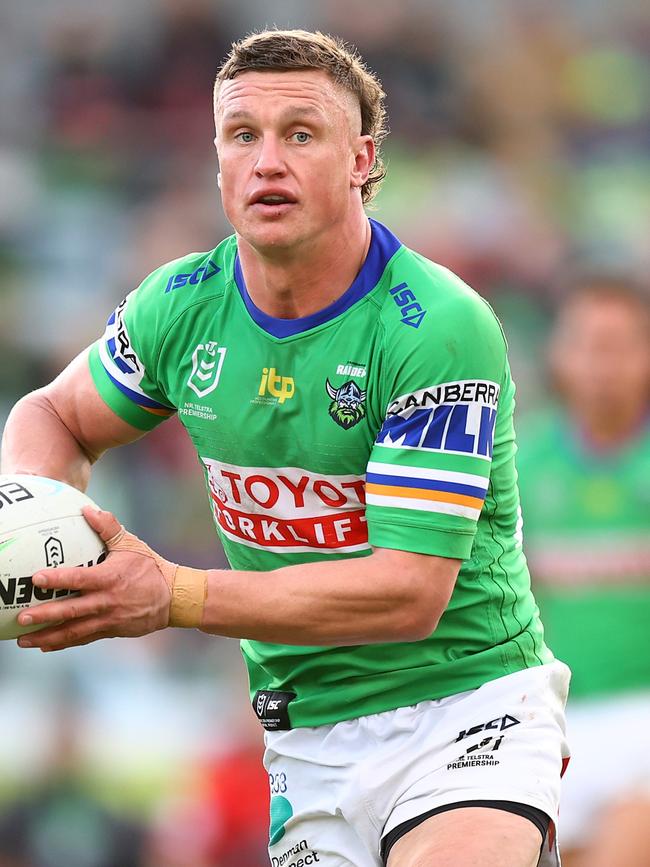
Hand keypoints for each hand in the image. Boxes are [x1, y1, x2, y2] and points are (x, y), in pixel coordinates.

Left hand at [17, 507, 174, 651]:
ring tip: (25, 640)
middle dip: (44, 616)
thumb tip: (87, 510)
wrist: (174, 597)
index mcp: (110, 578)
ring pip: (73, 631)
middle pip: (70, 611)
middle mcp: (107, 601)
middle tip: (21, 617)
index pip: (79, 579)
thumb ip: (108, 527)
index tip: (36, 579)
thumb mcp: (131, 544)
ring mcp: (108, 619)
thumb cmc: (151, 567)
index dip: (57, 579)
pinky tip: (46, 646)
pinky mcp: (111, 630)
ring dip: (47, 637)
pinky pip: (83, 639)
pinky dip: (63, 643)